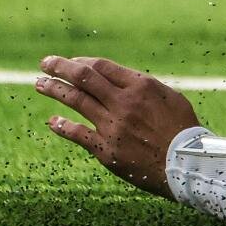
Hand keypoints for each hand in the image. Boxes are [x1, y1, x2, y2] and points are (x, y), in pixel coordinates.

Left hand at [34, 56, 200, 197]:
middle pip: (83, 78)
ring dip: (54, 90)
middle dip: (60, 67)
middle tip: (45, 63)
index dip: (82, 62)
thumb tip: (123, 81)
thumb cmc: (183, 129)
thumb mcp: (171, 97)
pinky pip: (77, 134)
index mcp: (142, 86)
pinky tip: (53, 121)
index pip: (102, 66)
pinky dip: (63, 126)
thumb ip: (145, 88)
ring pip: (75, 101)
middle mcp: (124, 102)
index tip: (71, 62)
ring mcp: (112, 126)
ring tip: (39, 84)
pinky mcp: (106, 149)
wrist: (186, 163)